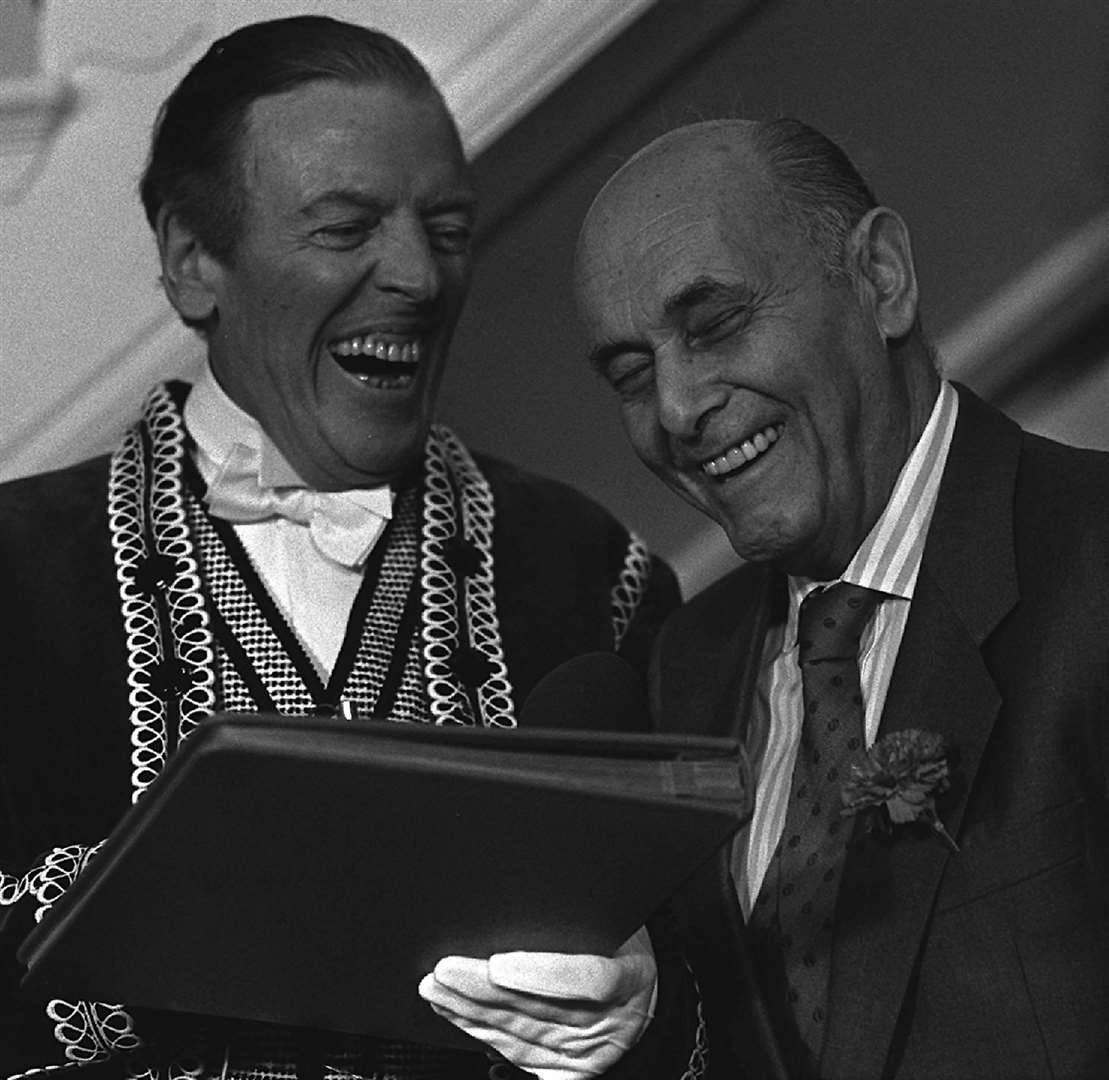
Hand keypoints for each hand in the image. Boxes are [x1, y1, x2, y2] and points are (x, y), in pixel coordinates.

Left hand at [418, 927, 656, 1079]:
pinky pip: (514, 1054)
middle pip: (539, 1010)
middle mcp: (608, 1024)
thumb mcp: (619, 922)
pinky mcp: (563, 1071)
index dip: (540, 974)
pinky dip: (479, 1032)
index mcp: (630, 978)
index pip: (588, 981)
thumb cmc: (621, 950)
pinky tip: (455, 1014)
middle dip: (484, 991)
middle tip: (446, 969)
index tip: (497, 962)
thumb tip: (537, 885)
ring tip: (437, 986)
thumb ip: (584, 915)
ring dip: (470, 1011)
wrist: (640, 1003)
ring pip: (519, 1033)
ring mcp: (584, 1055)